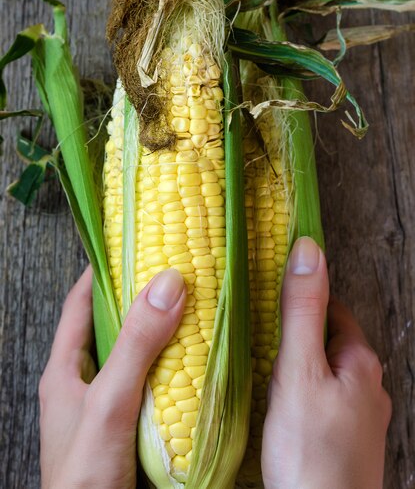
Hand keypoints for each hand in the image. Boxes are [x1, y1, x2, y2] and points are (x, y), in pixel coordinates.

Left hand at [39, 266, 185, 488]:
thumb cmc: (85, 474)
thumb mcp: (110, 401)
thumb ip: (137, 345)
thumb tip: (167, 284)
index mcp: (64, 370)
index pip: (79, 304)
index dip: (101, 271)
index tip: (130, 246)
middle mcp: (85, 384)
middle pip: (113, 327)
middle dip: (142, 300)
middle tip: (175, 275)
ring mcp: (109, 406)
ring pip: (138, 357)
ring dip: (162, 336)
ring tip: (194, 311)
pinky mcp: (132, 428)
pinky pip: (155, 386)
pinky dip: (175, 370)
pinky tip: (198, 363)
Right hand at [262, 237, 391, 488]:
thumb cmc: (310, 449)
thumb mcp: (299, 370)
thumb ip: (302, 310)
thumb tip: (309, 248)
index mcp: (361, 362)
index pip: (333, 310)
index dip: (304, 299)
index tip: (273, 297)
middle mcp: (369, 387)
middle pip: (329, 343)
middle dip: (299, 336)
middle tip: (262, 338)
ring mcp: (360, 418)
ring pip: (326, 375)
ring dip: (300, 368)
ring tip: (266, 372)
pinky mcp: (346, 443)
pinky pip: (324, 403)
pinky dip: (304, 396)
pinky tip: (283, 410)